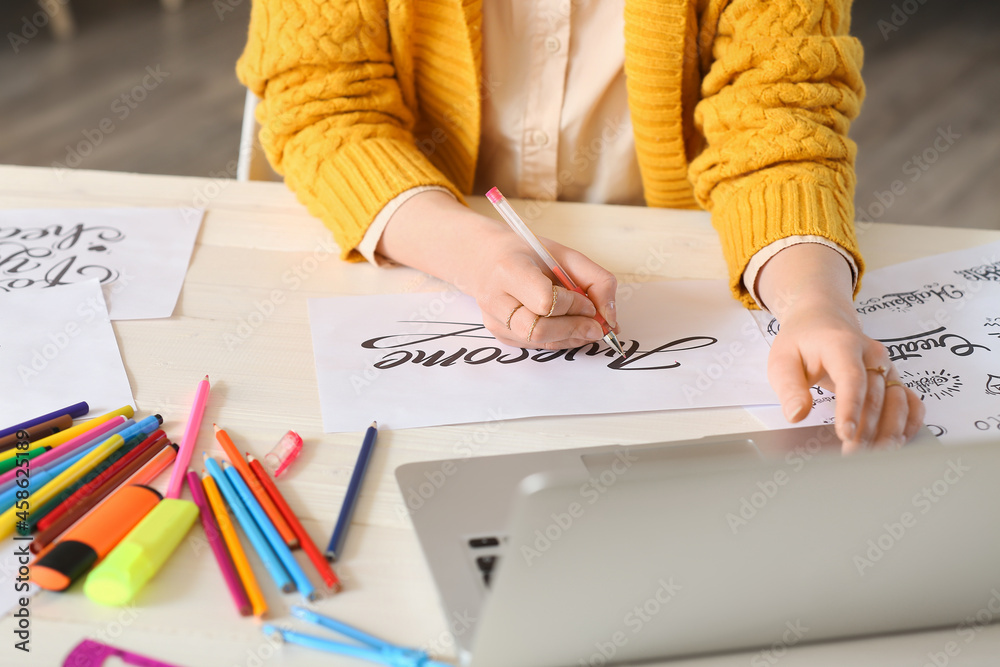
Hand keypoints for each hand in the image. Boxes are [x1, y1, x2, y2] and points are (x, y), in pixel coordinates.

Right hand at [376, 190, 617, 348]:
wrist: (485, 259)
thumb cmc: (528, 254)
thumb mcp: (565, 254)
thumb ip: (597, 280)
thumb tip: (610, 318)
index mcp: (509, 269)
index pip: (545, 301)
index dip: (573, 306)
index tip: (589, 302)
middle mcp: (495, 298)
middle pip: (539, 329)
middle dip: (575, 329)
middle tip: (597, 326)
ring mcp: (494, 320)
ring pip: (539, 342)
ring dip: (571, 338)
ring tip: (587, 327)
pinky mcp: (498, 334)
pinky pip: (535, 345)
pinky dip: (559, 340)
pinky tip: (568, 328)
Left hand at [756, 244, 924, 452]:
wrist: (822, 319)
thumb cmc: (802, 341)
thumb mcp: (782, 359)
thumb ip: (789, 387)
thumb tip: (796, 415)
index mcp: (842, 344)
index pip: (852, 378)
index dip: (851, 408)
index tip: (846, 435)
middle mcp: (871, 354)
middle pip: (877, 396)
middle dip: (867, 430)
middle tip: (853, 457)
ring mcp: (886, 366)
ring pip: (898, 402)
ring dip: (890, 431)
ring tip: (876, 456)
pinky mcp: (893, 377)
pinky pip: (910, 400)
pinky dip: (909, 422)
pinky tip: (899, 441)